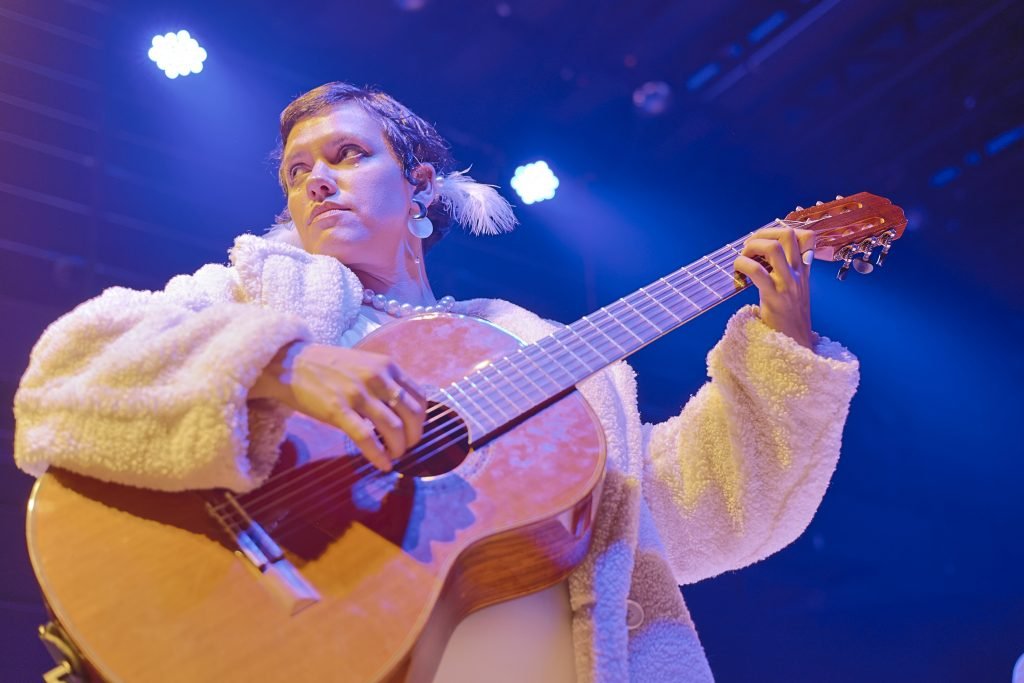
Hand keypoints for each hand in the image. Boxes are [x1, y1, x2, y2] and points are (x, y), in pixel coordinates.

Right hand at [250, 342, 425, 470]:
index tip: (414, 430)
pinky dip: (378, 455)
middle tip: (407, 447)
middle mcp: (376, 378)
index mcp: (386, 366)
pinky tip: (382, 464)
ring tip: (394, 456)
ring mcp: (357, 394)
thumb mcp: (364, 363)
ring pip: (393, 428)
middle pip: (412, 415)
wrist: (289, 363)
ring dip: (398, 448)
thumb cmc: (327, 366)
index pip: (419, 396)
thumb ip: (384, 380)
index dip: (422, 419)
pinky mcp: (338, 410)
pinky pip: (366, 437)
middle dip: (414, 437)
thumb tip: (402, 407)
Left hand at [734, 226, 815, 347]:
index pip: (805, 235)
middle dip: (762, 233)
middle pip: (787, 234)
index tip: (766, 239)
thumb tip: (771, 256)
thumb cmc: (791, 317)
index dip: (782, 230)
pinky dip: (742, 265)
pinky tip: (738, 272)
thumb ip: (790, 272)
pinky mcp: (775, 298)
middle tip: (749, 247)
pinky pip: (757, 271)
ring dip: (752, 246)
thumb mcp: (797, 290)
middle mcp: (798, 273)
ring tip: (744, 258)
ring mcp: (788, 285)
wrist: (797, 343)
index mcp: (804, 270)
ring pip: (772, 248)